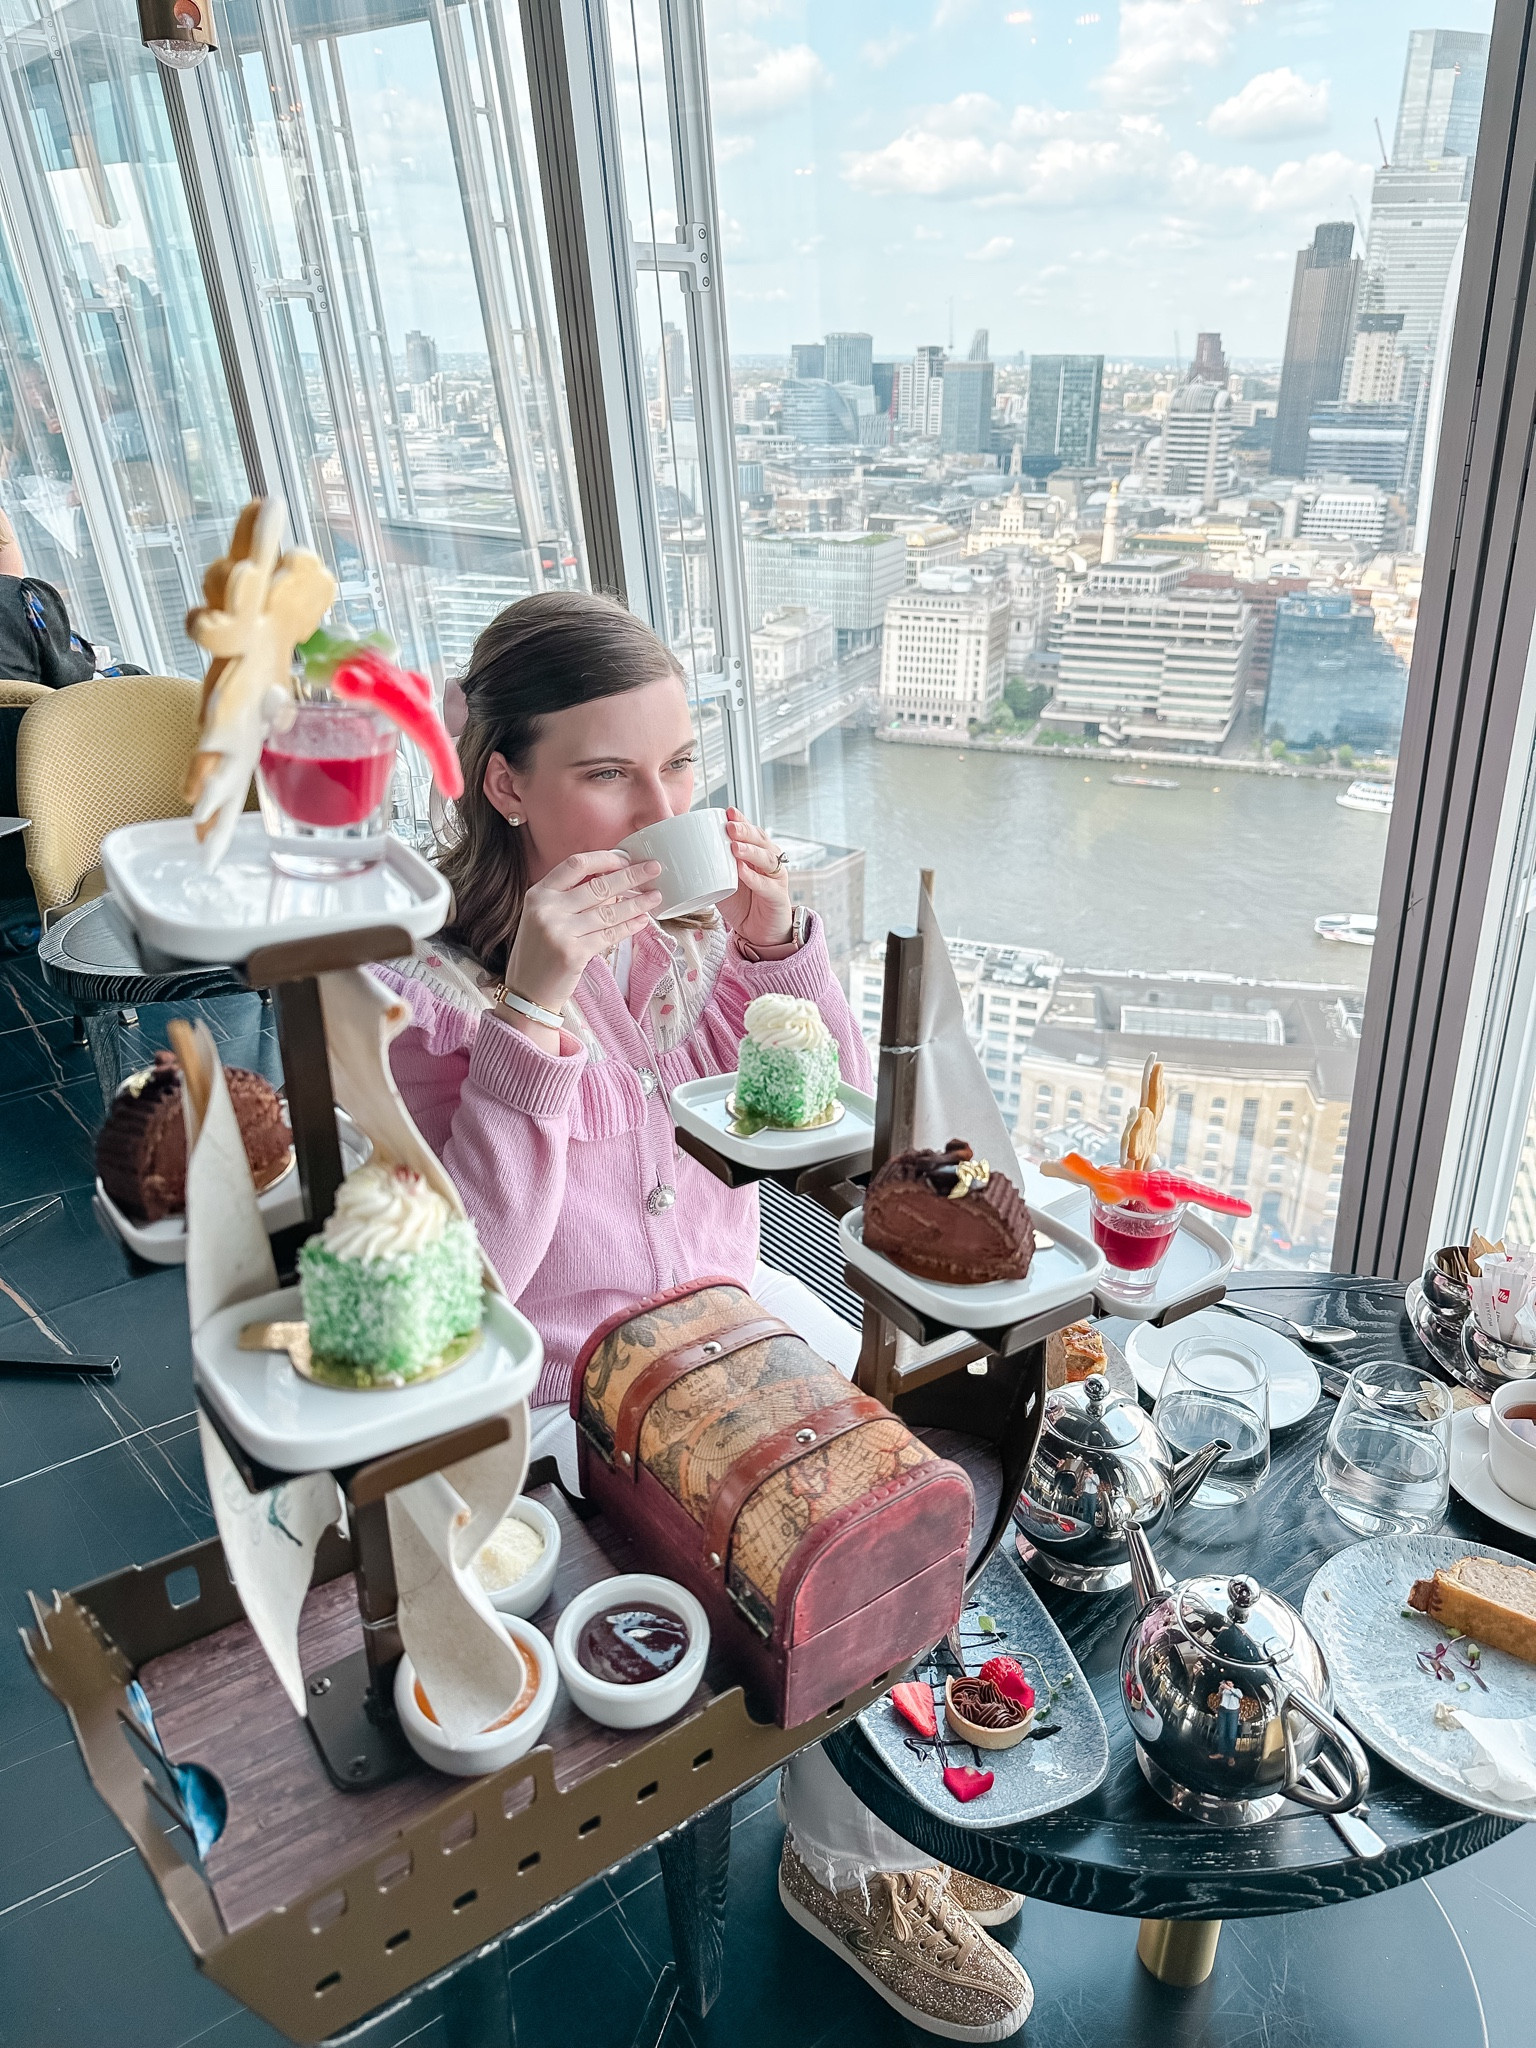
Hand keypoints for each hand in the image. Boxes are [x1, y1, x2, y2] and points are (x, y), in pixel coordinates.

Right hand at [502, 850, 661, 1029]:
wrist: (526, 992)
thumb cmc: (539, 952)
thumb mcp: (543, 917)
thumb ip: (569, 898)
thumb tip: (612, 882)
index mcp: (538, 894)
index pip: (575, 865)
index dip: (604, 859)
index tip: (626, 858)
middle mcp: (547, 909)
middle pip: (598, 886)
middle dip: (631, 876)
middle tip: (654, 868)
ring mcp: (559, 931)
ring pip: (609, 911)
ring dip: (637, 902)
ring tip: (655, 896)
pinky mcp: (573, 953)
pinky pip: (610, 935)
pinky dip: (629, 926)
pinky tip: (642, 920)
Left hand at [720, 808, 792, 948]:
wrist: (760, 933)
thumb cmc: (742, 904)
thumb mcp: (723, 881)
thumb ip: (712, 866)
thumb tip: (682, 853)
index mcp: (757, 854)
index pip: (751, 832)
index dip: (742, 820)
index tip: (728, 812)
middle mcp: (770, 862)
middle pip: (761, 841)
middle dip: (745, 831)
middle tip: (729, 827)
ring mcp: (776, 879)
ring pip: (767, 859)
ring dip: (750, 851)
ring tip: (734, 847)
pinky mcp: (778, 897)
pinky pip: (766, 885)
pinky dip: (754, 878)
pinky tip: (743, 871)